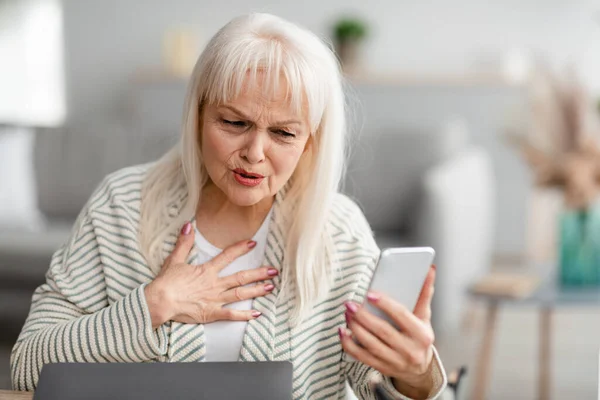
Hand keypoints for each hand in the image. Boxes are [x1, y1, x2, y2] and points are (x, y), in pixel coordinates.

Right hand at [144, 221, 277, 327]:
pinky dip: (245, 315)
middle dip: (259, 273)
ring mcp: (215, 299)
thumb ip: (184, 243)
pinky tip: (257, 314)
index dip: (241, 249)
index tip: (253, 243)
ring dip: (257, 290)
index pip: (227, 256)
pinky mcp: (212, 313)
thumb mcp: (175, 259)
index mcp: (207, 271)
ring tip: (271, 287)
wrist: (160, 301)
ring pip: (241, 294)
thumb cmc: (166, 282)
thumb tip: (188, 225)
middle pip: (241, 277)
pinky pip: (232, 314)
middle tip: (274, 271)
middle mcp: (215, 284)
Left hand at [339, 265, 436, 398]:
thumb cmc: (419, 337)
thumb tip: (429, 270)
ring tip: (347, 314)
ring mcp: (396, 361)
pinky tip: (342, 332)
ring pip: (371, 344)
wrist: (419, 369)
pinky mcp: (382, 368)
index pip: (401, 315)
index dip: (385, 304)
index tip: (370, 294)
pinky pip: (362, 357)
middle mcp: (410, 350)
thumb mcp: (424, 317)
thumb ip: (424, 294)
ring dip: (355, 328)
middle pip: (383, 331)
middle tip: (350, 304)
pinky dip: (349, 345)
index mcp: (421, 334)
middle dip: (363, 316)